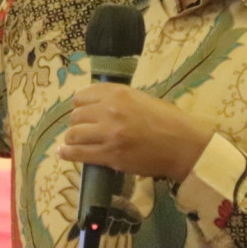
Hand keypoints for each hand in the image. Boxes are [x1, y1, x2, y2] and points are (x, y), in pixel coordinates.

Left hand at [60, 83, 214, 182]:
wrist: (182, 143)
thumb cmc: (167, 119)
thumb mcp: (141, 98)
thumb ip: (118, 100)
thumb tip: (96, 105)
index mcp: (118, 93)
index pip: (82, 96)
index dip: (80, 105)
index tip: (82, 112)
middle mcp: (109, 110)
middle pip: (76, 115)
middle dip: (76, 123)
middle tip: (82, 129)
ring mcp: (108, 133)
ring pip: (74, 134)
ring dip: (72, 138)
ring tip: (74, 142)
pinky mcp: (109, 155)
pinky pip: (79, 154)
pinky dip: (68, 153)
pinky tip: (64, 153)